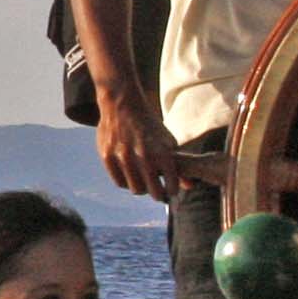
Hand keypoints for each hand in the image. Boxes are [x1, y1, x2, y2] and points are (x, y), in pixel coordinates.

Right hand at [93, 83, 181, 200]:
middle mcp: (143, 156)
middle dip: (158, 194)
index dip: (172, 191)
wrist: (123, 104)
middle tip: (157, 191)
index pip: (171, 187)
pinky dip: (126, 182)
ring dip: (141, 188)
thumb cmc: (149, 125)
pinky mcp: (108, 156)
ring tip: (143, 182)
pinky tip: (130, 176)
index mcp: (162, 152)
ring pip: (135, 189)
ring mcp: (124, 157)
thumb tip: (190, 186)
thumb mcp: (168, 142)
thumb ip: (179, 166)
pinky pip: (119, 182)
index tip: (170, 191)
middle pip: (153, 193)